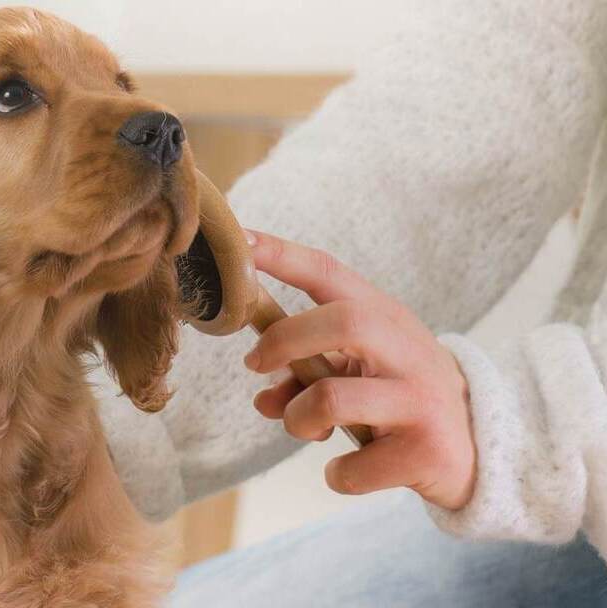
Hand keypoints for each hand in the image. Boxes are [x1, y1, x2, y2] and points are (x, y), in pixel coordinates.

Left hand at [243, 231, 476, 509]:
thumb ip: (306, 377)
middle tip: (255, 364)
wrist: (480, 452)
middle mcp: (407, 350)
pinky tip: (349, 469)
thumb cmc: (401, 400)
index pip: (329, 273)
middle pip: (342, 322)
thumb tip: (263, 399)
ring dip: (299, 419)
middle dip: (285, 341)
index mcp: (385, 318)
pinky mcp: (426, 450)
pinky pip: (354, 466)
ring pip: (333, 399)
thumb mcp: (358, 375)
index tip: (242, 243)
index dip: (282, 256)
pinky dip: (338, 473)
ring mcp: (420, 398)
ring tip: (307, 428)